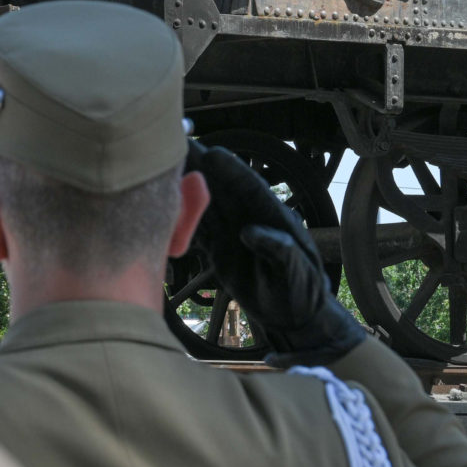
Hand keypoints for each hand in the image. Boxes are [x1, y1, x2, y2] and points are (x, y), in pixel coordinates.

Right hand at [184, 142, 367, 363]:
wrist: (294, 318)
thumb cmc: (302, 293)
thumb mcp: (296, 274)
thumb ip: (280, 250)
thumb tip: (251, 230)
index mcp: (275, 220)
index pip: (251, 190)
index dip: (232, 171)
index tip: (212, 153)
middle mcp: (251, 220)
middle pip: (224, 190)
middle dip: (203, 169)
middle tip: (179, 148)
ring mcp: (234, 234)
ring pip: (207, 207)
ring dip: (188, 188)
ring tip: (165, 170)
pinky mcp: (220, 250)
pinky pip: (199, 230)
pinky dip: (182, 217)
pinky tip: (164, 205)